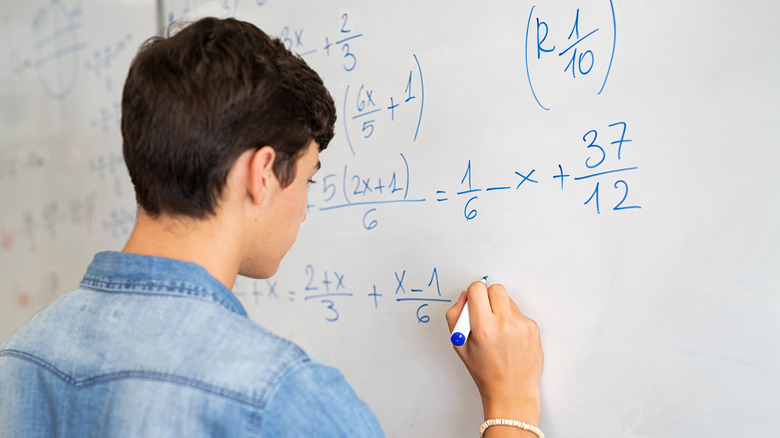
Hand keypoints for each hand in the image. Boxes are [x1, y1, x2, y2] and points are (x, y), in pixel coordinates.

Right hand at [446, 281, 542, 426]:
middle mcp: (504, 323)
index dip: (473, 293)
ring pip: (508, 300)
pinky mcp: (533, 328)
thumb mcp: (459, 345)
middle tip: (485, 312)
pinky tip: (509, 338)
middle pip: (496, 289)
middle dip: (487, 297)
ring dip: (501, 308)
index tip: (473, 301)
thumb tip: (465, 297)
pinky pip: (519, 313)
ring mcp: (521, 325)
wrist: (512, 392)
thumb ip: (456, 316)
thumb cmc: (485, 372)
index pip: (477, 289)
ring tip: (497, 331)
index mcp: (483, 328)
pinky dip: (512, 321)